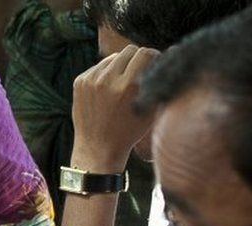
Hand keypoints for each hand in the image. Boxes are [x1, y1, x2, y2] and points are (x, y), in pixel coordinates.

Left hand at [70, 45, 160, 170]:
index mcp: (128, 86)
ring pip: (113, 57)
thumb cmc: (129, 131)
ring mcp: (91, 80)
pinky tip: (107, 90)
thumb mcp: (150, 110)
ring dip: (121, 66)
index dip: (153, 57)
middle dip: (137, 59)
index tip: (153, 64)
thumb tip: (172, 53)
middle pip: (129, 50)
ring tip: (122, 83)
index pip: (145, 52)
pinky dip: (105, 73)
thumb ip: (159, 82)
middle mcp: (108, 80)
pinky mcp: (79, 82)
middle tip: (138, 72)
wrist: (97, 149)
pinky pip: (98, 67)